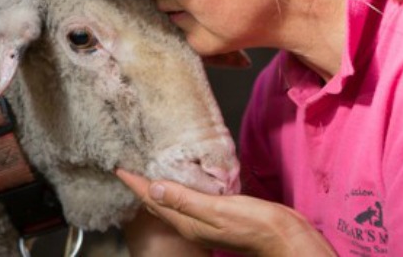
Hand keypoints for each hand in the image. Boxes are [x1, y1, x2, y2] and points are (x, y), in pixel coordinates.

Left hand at [116, 169, 334, 256]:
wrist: (283, 237)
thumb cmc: (253, 225)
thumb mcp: (216, 210)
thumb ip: (185, 199)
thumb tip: (154, 188)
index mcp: (186, 222)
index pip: (152, 200)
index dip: (134, 184)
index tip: (119, 167)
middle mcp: (191, 222)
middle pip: (157, 203)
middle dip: (142, 185)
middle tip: (129, 164)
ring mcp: (203, 218)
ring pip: (172, 201)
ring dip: (159, 185)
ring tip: (148, 168)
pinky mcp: (217, 213)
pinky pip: (189, 198)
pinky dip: (180, 186)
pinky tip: (182, 177)